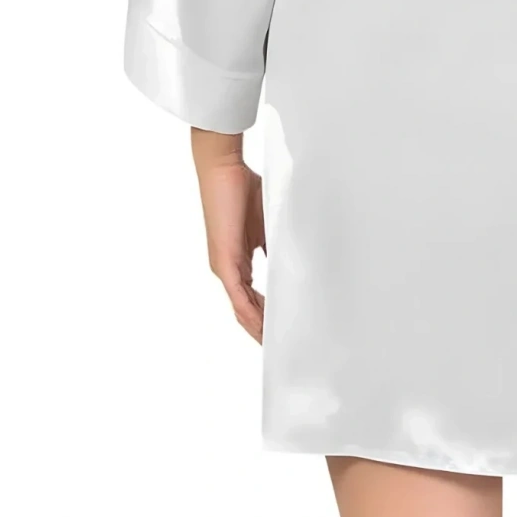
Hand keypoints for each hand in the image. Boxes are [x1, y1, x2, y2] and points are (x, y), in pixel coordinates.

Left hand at [190, 129, 265, 341]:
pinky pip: (239, 297)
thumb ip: (277, 245)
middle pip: (246, 309)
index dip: (267, 315)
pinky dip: (251, 314)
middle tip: (284, 346)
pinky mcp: (224, 262)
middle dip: (264, 329)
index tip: (285, 329)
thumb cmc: (243, 189)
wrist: (222, 170)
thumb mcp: (268, 223)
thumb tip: (295, 261)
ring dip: (258, 327)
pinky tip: (264, 327)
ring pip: (242, 308)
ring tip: (277, 344)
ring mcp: (224, 268)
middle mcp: (228, 269)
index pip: (253, 297)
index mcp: (237, 261)